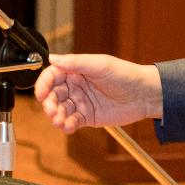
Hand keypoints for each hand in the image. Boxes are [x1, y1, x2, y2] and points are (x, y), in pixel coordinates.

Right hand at [33, 53, 161, 133]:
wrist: (144, 95)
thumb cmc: (125, 74)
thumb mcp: (99, 65)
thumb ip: (75, 62)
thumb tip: (52, 58)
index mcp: (76, 70)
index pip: (52, 76)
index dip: (43, 84)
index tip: (40, 94)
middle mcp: (76, 86)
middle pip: (53, 95)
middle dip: (49, 103)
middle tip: (51, 110)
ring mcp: (81, 102)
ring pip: (61, 110)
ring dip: (56, 116)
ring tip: (59, 121)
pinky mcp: (88, 116)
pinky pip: (72, 121)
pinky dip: (67, 125)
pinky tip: (68, 127)